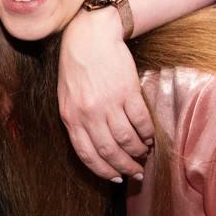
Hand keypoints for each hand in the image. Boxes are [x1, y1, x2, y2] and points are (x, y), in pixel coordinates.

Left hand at [58, 7, 152, 180]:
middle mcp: (88, 113)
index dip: (103, 170)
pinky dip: (147, 134)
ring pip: (127, 140)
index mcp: (70, 117)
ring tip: (144, 155)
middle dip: (125, 167)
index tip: (116, 178)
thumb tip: (93, 147)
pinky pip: (141, 121)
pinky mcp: (127, 91)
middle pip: (109, 151)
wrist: (89, 36)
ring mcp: (108, 103)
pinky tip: (150, 137)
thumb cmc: (77, 67)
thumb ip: (76, 120)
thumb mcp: (66, 96)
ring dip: (138, 152)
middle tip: (136, 173)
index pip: (87, 154)